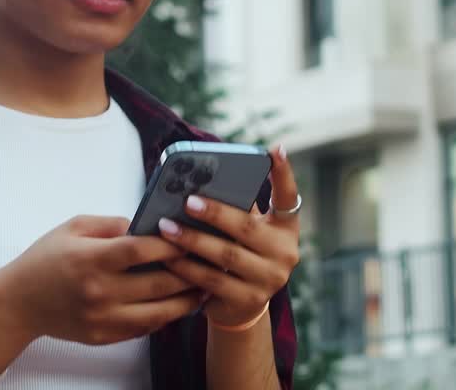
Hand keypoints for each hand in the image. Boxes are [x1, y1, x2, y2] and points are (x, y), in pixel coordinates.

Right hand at [0, 215, 204, 345]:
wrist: (19, 303)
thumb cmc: (45, 260)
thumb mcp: (72, 228)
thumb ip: (110, 224)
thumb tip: (144, 224)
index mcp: (91, 259)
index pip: (140, 250)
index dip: (170, 243)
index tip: (189, 236)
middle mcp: (99, 291)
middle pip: (158, 283)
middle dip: (188, 272)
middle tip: (209, 261)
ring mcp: (103, 318)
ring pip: (158, 313)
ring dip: (186, 301)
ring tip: (204, 288)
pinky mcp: (104, 336)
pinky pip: (144, 329)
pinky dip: (164, 317)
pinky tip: (177, 305)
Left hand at [157, 145, 301, 326]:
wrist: (241, 306)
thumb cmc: (239, 252)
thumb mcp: (247, 231)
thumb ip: (236, 209)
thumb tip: (199, 182)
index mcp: (285, 228)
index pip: (289, 197)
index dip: (284, 173)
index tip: (276, 149)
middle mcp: (285, 253)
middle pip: (247, 228)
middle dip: (215, 213)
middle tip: (188, 201)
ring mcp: (269, 279)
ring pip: (226, 256)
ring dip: (192, 240)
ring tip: (166, 227)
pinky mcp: (248, 300)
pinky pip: (212, 281)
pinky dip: (188, 267)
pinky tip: (168, 258)